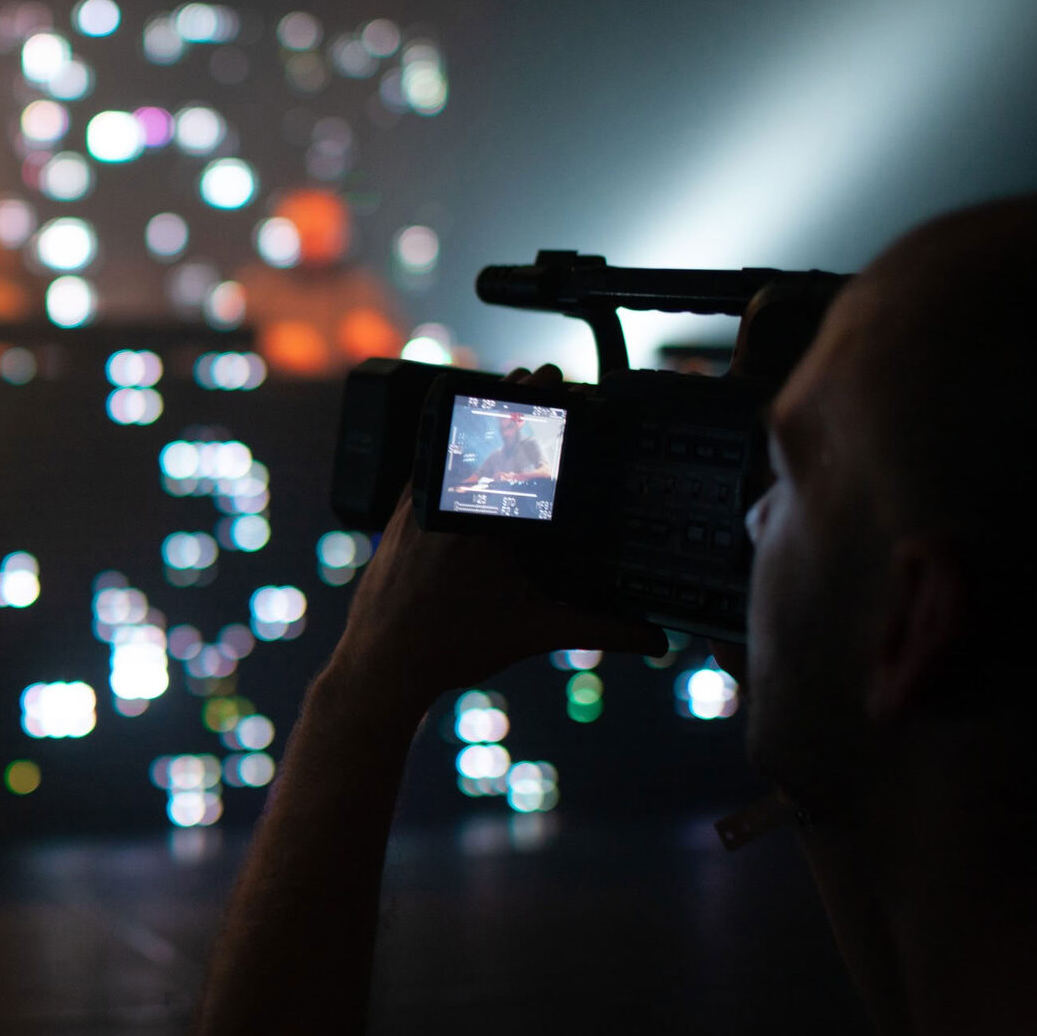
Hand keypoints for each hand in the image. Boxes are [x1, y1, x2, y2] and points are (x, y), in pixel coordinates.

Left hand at [327, 366, 667, 717]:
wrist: (381, 662)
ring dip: (482, 420)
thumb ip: (598, 628)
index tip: (565, 383)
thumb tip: (655, 639)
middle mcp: (445, 500)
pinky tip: (469, 436)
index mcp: (483, 518)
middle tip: (544, 373)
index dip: (545, 412)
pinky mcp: (398, 510)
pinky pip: (428, 464)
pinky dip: (453, 446)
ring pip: (454, 443)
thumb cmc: (452, 646)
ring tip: (512, 391)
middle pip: (487, 435)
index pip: (522, 450)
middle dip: (517, 402)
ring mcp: (416, 501)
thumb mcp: (533, 631)